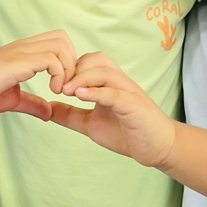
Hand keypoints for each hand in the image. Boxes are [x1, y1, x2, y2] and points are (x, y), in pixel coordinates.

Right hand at [0, 31, 77, 119]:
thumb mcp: (13, 99)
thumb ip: (32, 103)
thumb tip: (49, 113)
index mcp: (24, 52)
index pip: (57, 41)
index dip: (66, 62)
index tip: (61, 86)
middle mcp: (24, 46)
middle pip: (63, 38)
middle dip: (71, 63)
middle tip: (63, 86)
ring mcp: (21, 51)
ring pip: (61, 46)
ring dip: (67, 69)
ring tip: (58, 90)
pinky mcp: (18, 61)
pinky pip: (51, 59)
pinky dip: (59, 75)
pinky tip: (51, 91)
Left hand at [48, 52, 176, 167]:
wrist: (158, 148)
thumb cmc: (128, 133)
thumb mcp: (91, 124)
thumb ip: (70, 115)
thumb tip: (47, 108)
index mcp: (108, 83)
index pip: (87, 61)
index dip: (68, 68)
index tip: (53, 84)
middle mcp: (119, 82)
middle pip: (96, 59)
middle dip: (74, 69)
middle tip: (58, 87)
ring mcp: (128, 92)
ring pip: (104, 72)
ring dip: (82, 78)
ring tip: (66, 91)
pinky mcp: (134, 106)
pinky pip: (114, 93)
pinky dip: (96, 92)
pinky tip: (80, 97)